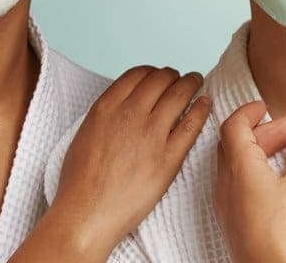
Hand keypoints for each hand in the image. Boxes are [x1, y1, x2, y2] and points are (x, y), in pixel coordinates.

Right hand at [11, 65, 211, 260]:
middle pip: (161, 79)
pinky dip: (201, 108)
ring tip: (197, 82)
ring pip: (179, 95)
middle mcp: (130, 114)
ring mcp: (151, 134)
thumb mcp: (86, 134)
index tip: (160, 76)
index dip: (153, 71)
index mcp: (107, 107)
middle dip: (174, 75)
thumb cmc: (80, 182)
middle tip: (182, 78)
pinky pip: (192, 124)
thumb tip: (122, 107)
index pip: (138, 74)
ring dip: (191, 83)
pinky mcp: (169, 157)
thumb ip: (107, 115)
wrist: (87, 214)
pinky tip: (205, 103)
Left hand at [213, 100, 285, 262]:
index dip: (248, 111)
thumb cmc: (283, 227)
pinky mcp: (230, 218)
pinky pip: (235, 184)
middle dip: (262, 132)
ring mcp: (224, 201)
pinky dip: (252, 172)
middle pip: (234, 143)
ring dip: (258, 153)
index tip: (264, 107)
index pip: (233, 125)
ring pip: (234, 164)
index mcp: (240, 165)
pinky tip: (277, 182)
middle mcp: (225, 180)